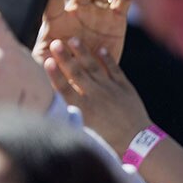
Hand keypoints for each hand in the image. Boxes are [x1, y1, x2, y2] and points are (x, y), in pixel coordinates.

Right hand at [43, 37, 150, 151]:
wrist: (136, 143)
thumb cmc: (107, 141)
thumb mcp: (85, 131)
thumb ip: (71, 115)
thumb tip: (53, 106)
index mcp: (83, 109)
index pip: (64, 88)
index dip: (54, 74)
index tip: (46, 61)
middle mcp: (96, 96)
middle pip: (77, 73)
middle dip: (65, 57)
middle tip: (55, 42)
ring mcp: (111, 89)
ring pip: (95, 67)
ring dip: (83, 53)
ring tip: (74, 39)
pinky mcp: (125, 87)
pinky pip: (115, 69)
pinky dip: (108, 59)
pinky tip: (101, 49)